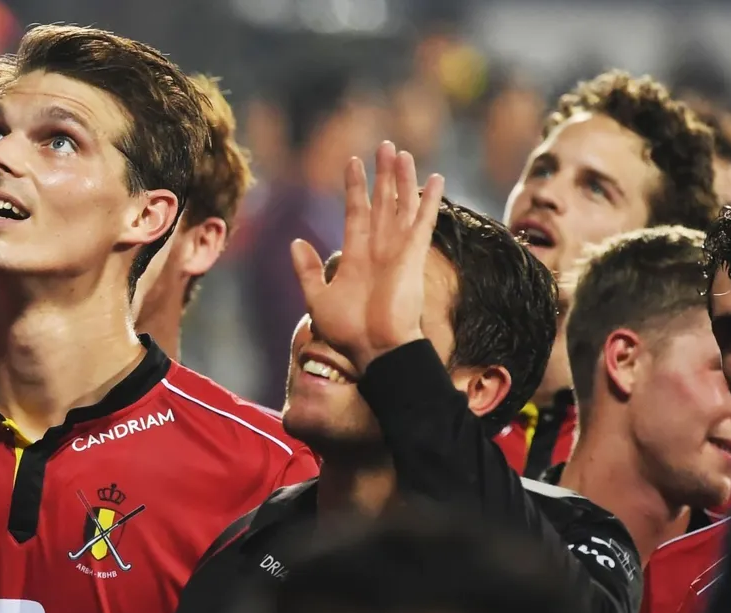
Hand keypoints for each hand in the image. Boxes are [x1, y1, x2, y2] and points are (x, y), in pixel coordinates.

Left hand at [290, 141, 445, 372]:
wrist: (373, 350)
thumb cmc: (347, 332)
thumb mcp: (317, 298)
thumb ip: (308, 270)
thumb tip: (295, 242)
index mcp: (356, 256)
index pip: (356, 212)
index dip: (355, 187)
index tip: (352, 162)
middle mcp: (379, 249)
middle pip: (381, 202)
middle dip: (382, 174)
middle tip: (384, 145)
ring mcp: (397, 250)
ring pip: (401, 205)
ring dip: (402, 178)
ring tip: (402, 152)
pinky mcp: (412, 255)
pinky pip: (422, 222)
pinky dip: (428, 200)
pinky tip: (435, 178)